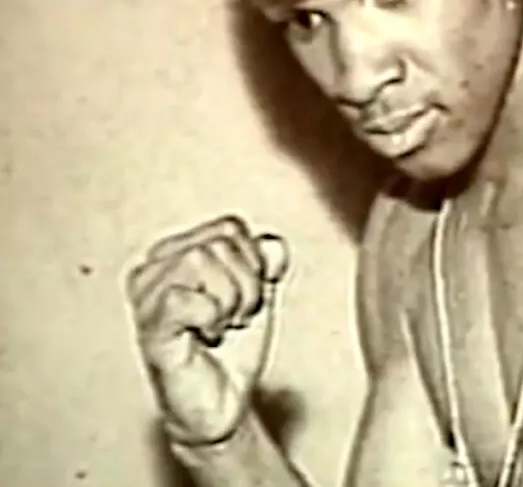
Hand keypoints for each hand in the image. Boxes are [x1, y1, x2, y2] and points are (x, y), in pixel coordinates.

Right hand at [124, 215, 290, 445]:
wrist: (224, 403)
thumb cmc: (232, 349)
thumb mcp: (259, 292)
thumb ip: (268, 260)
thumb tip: (270, 244)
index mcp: (176, 251)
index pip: (230, 227)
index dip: (253, 262)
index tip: (244, 296)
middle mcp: (154, 266)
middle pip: (221, 242)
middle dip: (246, 284)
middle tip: (233, 317)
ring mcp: (146, 295)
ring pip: (203, 261)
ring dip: (230, 301)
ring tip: (219, 326)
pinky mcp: (148, 324)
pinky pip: (190, 298)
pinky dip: (212, 318)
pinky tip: (204, 337)